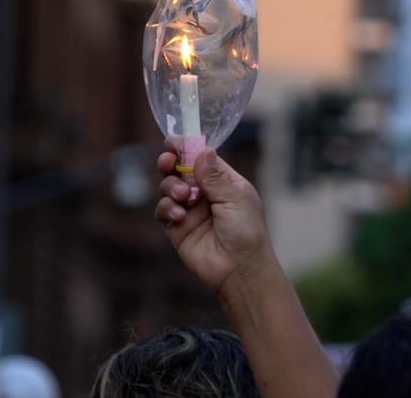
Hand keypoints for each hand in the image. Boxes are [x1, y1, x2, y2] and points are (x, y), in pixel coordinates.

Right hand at [155, 147, 273, 293]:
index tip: (173, 141)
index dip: (188, 148)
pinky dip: (167, 208)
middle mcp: (206, 194)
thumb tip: (202, 151)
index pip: (203, 159)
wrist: (240, 270)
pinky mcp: (177, 228)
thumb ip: (214, 176)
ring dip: (171, 187)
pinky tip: (179, 216)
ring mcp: (190, 211)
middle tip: (167, 161)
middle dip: (171, 163)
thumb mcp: (235, 198)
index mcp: (225, 183)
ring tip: (184, 196)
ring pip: (168, 187)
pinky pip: (163, 210)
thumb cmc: (247, 233)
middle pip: (180, 170)